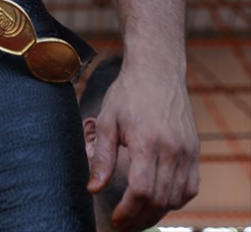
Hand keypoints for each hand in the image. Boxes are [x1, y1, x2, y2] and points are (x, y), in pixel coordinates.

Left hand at [87, 66, 198, 230]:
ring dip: (157, 212)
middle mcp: (171, 149)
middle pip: (159, 199)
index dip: (128, 210)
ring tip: (138, 214)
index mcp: (147, 141)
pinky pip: (190, 187)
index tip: (116, 218)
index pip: (140, 190)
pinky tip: (160, 200)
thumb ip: (102, 157)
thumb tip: (93, 188)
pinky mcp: (194, 150)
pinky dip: (176, 199)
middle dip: (140, 217)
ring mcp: (187, 150)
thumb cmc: (128, 93)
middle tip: (124, 222)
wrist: (157, 70)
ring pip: (176, 197)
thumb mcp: (108, 120)